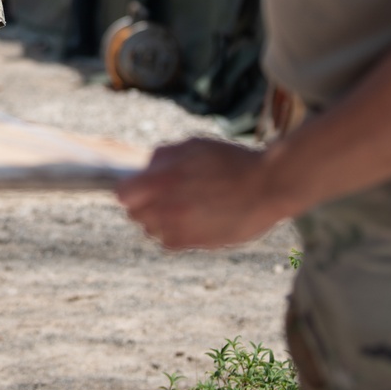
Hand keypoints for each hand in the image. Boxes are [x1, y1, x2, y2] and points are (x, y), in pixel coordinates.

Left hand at [117, 137, 283, 250]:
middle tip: (164, 195)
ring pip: (151, 231)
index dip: (130, 189)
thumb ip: (163, 156)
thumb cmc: (231, 161)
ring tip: (183, 208)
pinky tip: (192, 220)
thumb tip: (146, 169)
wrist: (267, 186)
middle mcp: (167, 209)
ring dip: (159, 221)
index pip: (122, 195)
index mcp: (163, 182)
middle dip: (144, 204)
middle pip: (135, 215)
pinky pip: (170, 243)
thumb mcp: (193, 145)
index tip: (140, 186)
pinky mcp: (197, 244)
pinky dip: (175, 234)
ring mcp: (181, 230)